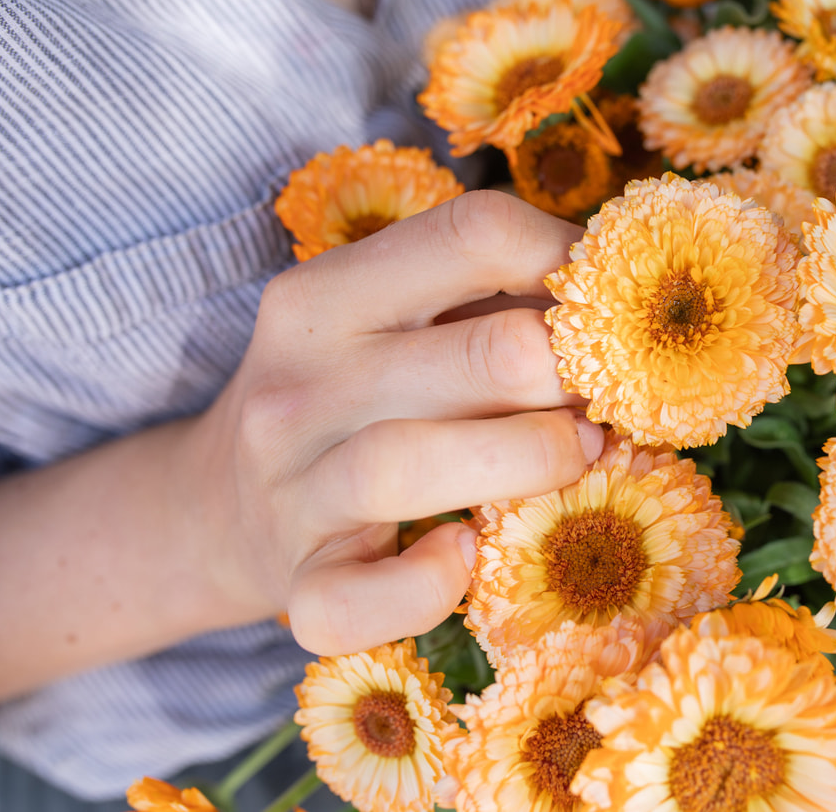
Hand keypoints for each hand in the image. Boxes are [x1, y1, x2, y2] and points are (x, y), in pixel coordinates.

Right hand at [176, 190, 601, 655]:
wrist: (213, 509)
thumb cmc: (343, 402)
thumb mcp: (384, 325)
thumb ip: (483, 302)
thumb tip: (622, 303)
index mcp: (326, 295)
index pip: (473, 234)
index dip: (571, 261)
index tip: (610, 302)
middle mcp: (301, 382)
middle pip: (483, 353)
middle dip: (579, 373)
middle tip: (615, 395)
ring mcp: (293, 489)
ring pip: (415, 464)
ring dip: (535, 459)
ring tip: (585, 457)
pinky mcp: (297, 584)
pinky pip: (355, 601)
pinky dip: (426, 587)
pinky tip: (468, 554)